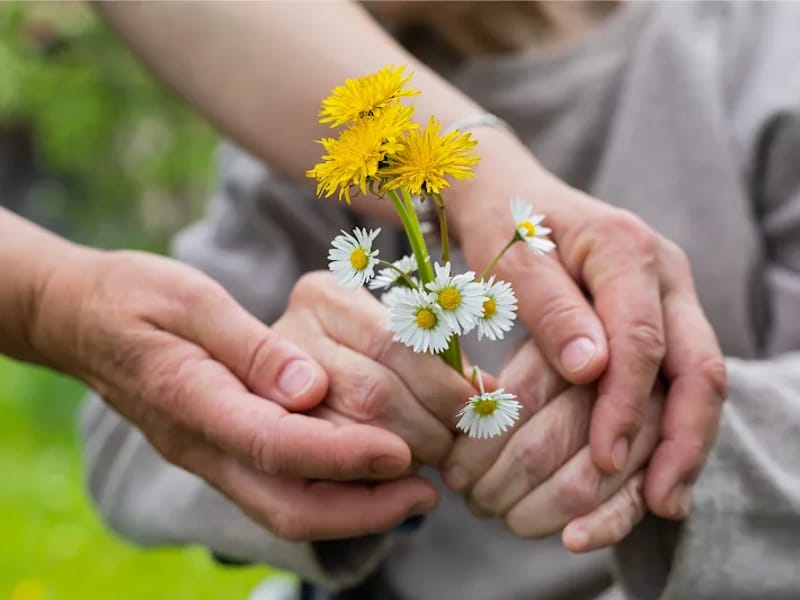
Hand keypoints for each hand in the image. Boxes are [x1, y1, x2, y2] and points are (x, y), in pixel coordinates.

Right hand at [32, 248, 437, 540]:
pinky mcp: (218, 452)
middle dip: (362, 508)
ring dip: (354, 509)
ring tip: (413, 490)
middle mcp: (200, 444)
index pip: (274, 444)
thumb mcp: (189, 300)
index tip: (400, 452)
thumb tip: (311, 387)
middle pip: (286, 504)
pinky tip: (369, 474)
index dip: (342, 454)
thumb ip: (249, 346)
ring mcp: (207, 455)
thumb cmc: (134, 297)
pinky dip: (331, 492)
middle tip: (426, 492)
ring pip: (285, 508)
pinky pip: (278, 491)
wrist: (80, 320)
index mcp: (190, 400)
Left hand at [451, 131, 726, 518]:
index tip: (605, 457)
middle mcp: (665, 278)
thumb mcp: (510, 256)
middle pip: (699, 366)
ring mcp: (669, 303)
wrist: (510, 194)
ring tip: (661, 506)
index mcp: (627, 249)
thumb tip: (593, 370)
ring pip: (698, 383)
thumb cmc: (504, 223)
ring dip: (683, 447)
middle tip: (660, 500)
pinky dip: (667, 433)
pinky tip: (652, 483)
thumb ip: (550, 306)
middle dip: (683, 439)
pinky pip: (677, 386)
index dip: (626, 403)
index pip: (643, 337)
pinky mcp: (659, 328)